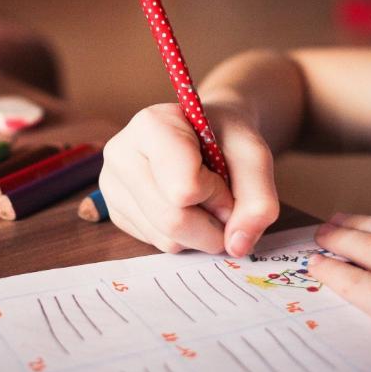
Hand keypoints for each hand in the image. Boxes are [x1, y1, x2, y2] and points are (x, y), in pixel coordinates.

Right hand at [100, 103, 278, 255]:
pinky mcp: (115, 212)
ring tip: (203, 200)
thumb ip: (258, 199)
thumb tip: (237, 246)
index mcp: (150, 125)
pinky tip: (184, 207)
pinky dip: (183, 236)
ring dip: (200, 233)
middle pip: (173, 220)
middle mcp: (120, 153)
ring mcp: (112, 185)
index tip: (223, 176)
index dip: (217, 194)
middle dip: (212, 224)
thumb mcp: (254, 156)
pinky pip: (156, 243)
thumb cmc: (226, 138)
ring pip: (165, 238)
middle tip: (223, 202)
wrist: (205, 134)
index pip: (185, 188)